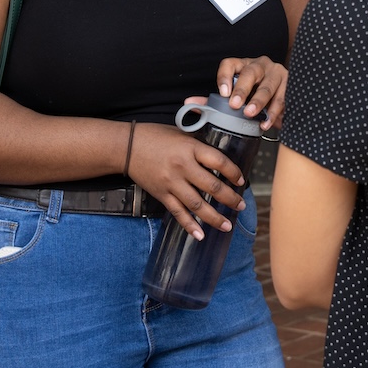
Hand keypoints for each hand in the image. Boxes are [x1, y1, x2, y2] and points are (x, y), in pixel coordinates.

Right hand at [125, 122, 246, 239]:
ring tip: (227, 225)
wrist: (126, 147)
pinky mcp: (161, 194)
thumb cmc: (154, 136)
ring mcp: (171, 183)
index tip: (241, 181)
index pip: (219, 161)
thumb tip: (219, 155)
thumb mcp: (181, 133)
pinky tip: (200, 235)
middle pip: (212, 186)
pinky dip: (189, 225)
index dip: (233, 172)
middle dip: (230, 199)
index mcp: (190, 148)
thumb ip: (199, 145)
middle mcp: (182, 167)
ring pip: (197, 204)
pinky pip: (178, 213)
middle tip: (241, 205)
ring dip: (214, 217)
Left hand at [211, 55, 286, 130]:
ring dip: (259, 101)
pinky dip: (273, 112)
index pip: (230, 64)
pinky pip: (282, 98)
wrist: (280, 96)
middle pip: (250, 73)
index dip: (225, 77)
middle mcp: (260, 65)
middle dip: (242, 90)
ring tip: (250, 114)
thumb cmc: (254, 94)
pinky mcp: (290, 83)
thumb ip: (213, 100)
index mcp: (243, 65)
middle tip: (235, 105)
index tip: (222, 93)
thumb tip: (190, 103)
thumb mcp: (235, 95)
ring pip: (267, 85)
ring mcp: (276, 73)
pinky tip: (265, 123)